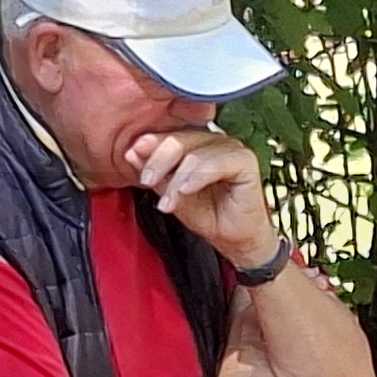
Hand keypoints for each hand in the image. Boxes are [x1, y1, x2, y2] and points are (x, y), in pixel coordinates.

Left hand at [126, 127, 282, 269]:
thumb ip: (155, 175)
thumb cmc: (208, 216)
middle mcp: (214, 141)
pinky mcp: (245, 160)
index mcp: (196, 144)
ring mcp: (231, 148)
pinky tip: (186, 190)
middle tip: (146, 180)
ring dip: (177, 178)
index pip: (169, 136)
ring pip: (196, 153)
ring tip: (168, 201)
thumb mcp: (172, 196)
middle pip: (180, 140)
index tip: (132, 154)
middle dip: (158, 160)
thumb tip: (131, 154)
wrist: (234, 240)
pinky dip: (198, 176)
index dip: (151, 143)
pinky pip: (217, 162)